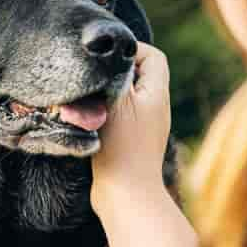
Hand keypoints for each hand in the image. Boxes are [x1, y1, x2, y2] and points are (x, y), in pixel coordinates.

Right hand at [92, 43, 171, 213]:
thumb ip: (114, 74)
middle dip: (114, 72)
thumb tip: (109, 55)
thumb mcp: (117, 102)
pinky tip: (89, 122)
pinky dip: (104, 113)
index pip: (152, 55)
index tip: (105, 58)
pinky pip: (119, 116)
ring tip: (89, 101)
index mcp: (157, 93)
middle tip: (93, 78)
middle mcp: (155, 108)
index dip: (130, 49)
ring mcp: (145, 126)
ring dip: (106, 94)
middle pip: (139, 74)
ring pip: (126, 96)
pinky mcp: (131, 142)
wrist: (127, 197)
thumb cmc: (122, 148)